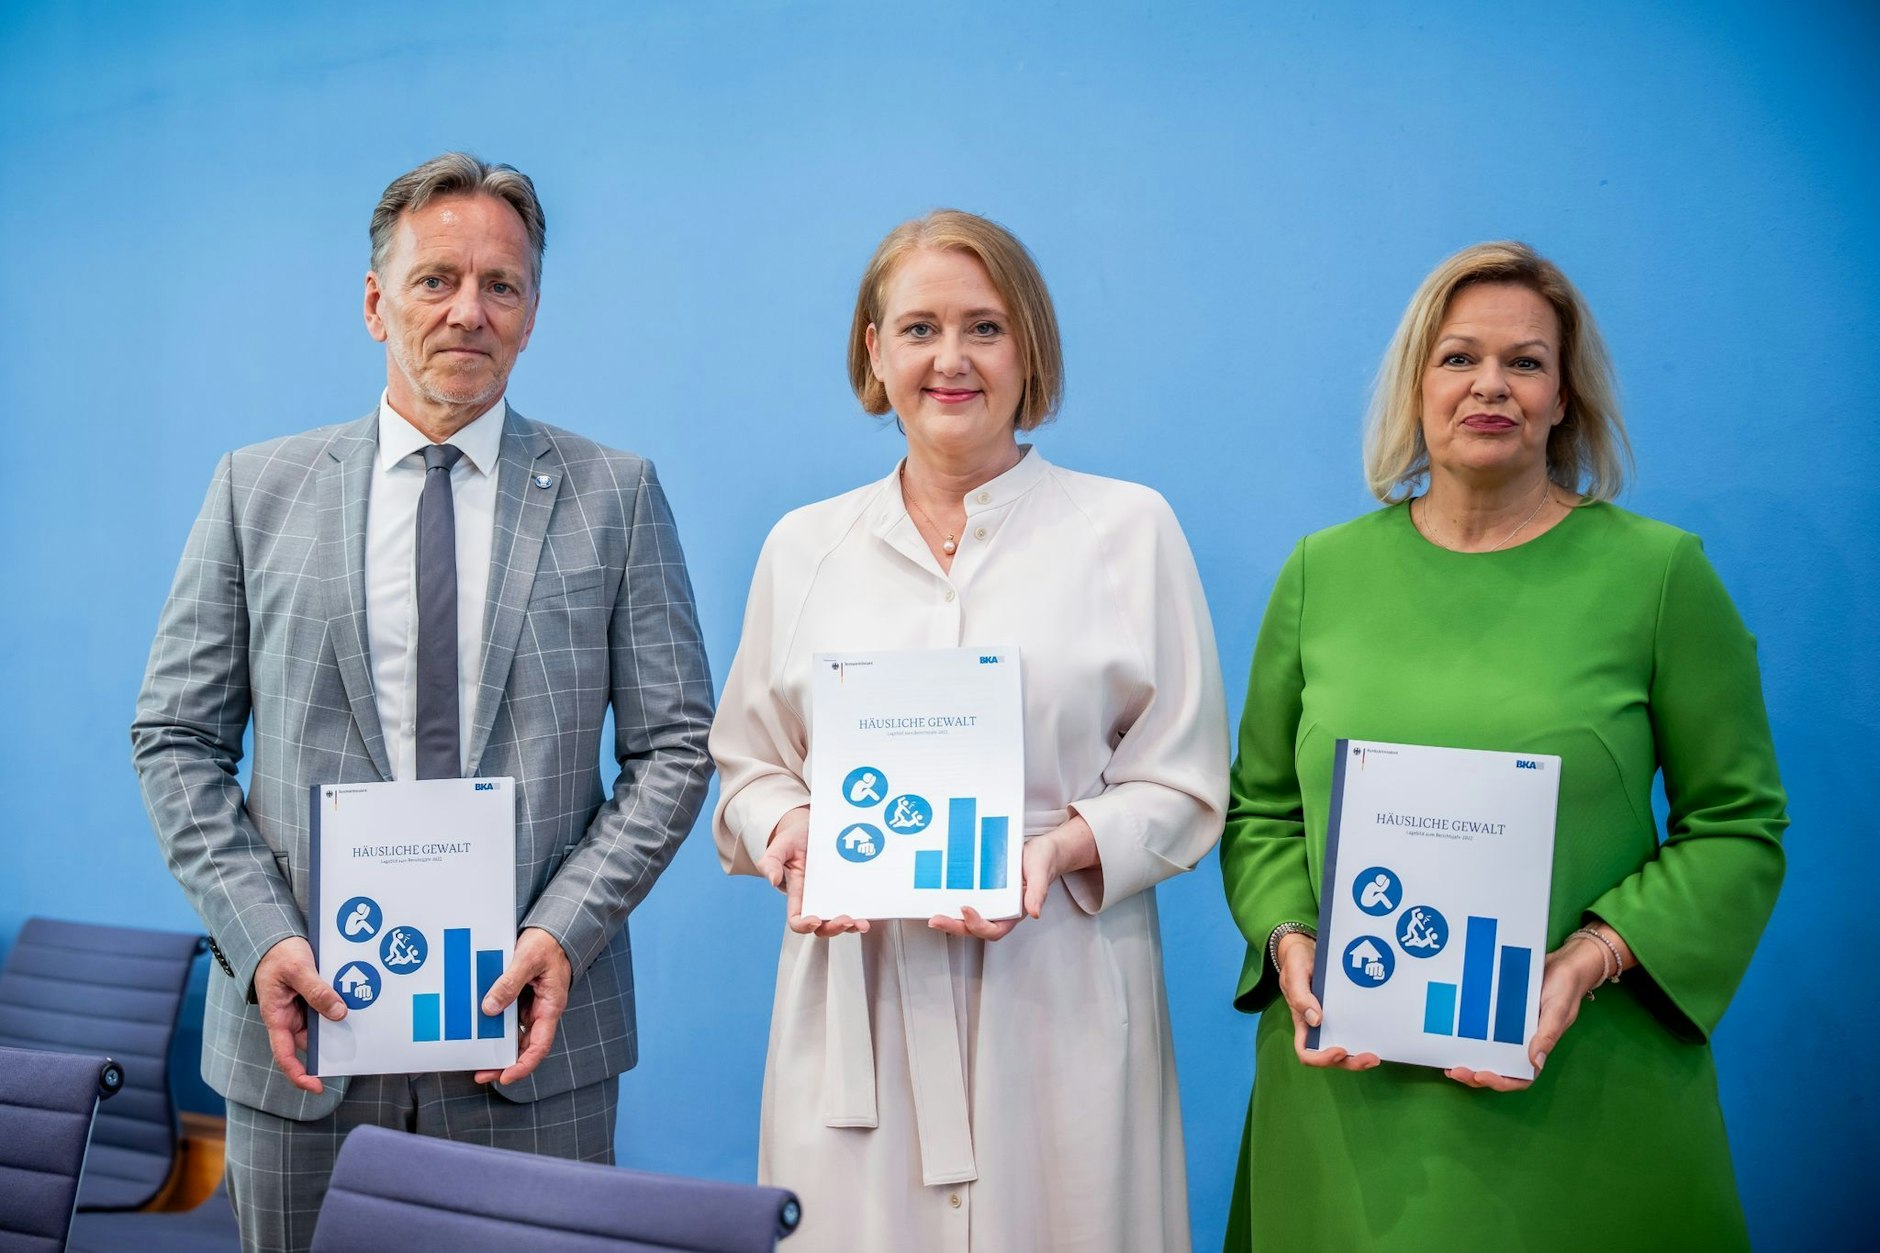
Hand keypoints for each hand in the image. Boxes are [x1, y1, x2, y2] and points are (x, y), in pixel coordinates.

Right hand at [254, 937, 345, 1094]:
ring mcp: (301, 1010)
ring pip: (323, 1026)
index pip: (285, 1055)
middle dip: (332, 1046)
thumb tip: (339, 1013)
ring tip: (363, 1020)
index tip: (316, 1086)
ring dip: (339, 1024)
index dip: (299, 1074)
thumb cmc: (278, 954)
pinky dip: (340, 1008)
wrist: (276, 938)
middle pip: (312, 1042)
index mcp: (277, 1017)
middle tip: (358, 1046)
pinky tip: (358, 1002)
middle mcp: (289, 1018)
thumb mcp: (298, 969)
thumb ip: (317, 991)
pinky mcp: (312, 999)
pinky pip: (327, 1009)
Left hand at [474, 927, 572, 1085]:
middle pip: (524, 1047)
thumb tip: (489, 1008)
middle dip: (504, 1063)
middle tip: (481, 1073)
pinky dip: (494, 1026)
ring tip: (476, 1056)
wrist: (553, 929)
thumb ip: (509, 983)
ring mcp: (530, 1006)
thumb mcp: (527, 960)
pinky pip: (507, 1017)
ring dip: (497, 1047)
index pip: (539, 1046)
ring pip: (514, 1035)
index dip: (522, 1065)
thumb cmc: (548, 943)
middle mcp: (540, 1011)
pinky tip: (478, 1028)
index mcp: (550, 1007)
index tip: (504, 1077)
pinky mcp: (521, 998)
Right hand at [755, 807, 869, 937]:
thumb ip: (770, 862)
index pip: (797, 919)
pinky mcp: (849, 886)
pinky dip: (864, 910)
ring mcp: (834, 894)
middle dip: (834, 928)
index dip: (804, 925)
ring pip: (842, 920)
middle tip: (847, 920)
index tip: (814, 920)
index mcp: (798, 894)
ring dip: (852, 926)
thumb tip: (773, 880)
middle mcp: (816, 899)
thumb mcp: (781, 846)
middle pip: (823, 926)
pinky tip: (872, 909)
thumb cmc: (794, 838)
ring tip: (862, 923)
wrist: (811, 826)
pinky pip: (856, 903)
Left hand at [928, 814, 1096, 941]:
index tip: (966, 909)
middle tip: (935, 920)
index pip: (994, 930)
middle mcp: (999, 911)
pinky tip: (938, 894)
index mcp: (1014, 913)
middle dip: (954, 927)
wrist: (1040, 851)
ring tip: (931, 913)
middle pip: (974, 928)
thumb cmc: (1042, 862)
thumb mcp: (1041, 873)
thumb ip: (1038, 893)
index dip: (978, 925)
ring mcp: (989, 901)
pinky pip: (965, 898)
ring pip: (965, 917)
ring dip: (949, 918)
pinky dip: (951, 900)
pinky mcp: (981, 889)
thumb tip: (1035, 912)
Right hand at [1275, 931, 1378, 1071]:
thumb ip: (1301, 996)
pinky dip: (1365, 1039)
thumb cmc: (1296, 962)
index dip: (1322, 1058)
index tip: (1340, 1050)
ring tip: (1376, 1056)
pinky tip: (1377, 1037)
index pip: (1306, 1051)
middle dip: (1350, 1062)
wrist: (1305, 948)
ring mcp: (1332, 1021)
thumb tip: (1316, 1020)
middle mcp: (1317, 1026)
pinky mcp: (1345, 1013)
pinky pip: (1353, 1032)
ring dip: (1359, 1057)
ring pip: (1345, 1050)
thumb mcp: (1295, 974)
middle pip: (1331, 1057)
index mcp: (1302, 1021)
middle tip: (1370, 1058)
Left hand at [1444, 931, 1609, 1091]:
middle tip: (1453, 1071)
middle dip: (1475, 1075)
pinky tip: (1450, 1034)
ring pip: (1486, 1052)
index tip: (1481, 1076)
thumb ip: (1548, 1035)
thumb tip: (1535, 1062)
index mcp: (1537, 1048)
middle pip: (1497, 1069)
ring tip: (1446, 1061)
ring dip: (1467, 1060)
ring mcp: (1508, 1030)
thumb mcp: (1558, 1011)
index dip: (1500, 1082)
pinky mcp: (1498, 1014)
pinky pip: (1481, 1029)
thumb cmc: (1565, 989)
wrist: (1562, 964)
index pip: (1519, 1077)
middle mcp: (1520, 1043)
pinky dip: (1466, 1036)